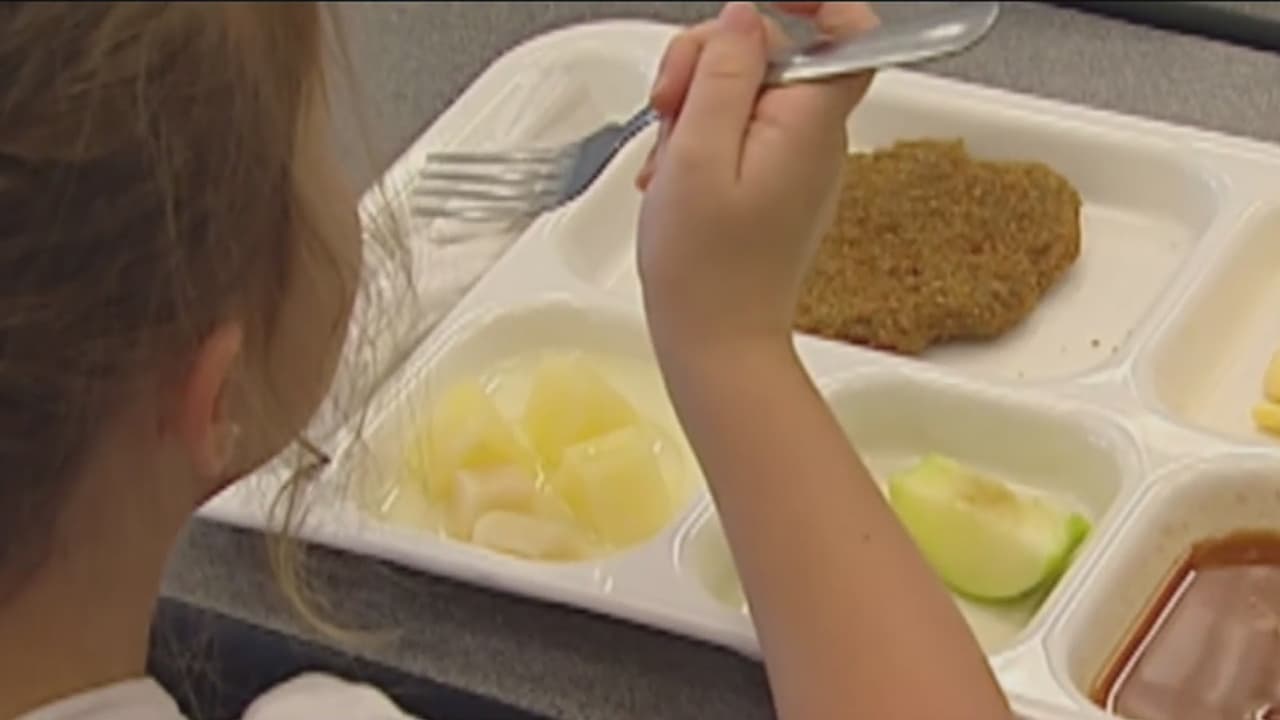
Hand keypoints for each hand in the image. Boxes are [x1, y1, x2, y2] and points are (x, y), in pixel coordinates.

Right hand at [636, 2, 876, 355]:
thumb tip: (743, 17)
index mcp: (808, 123)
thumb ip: (720, 74)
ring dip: (694, 107)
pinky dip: (698, 141)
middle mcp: (814, 137)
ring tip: (667, 161)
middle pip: (772, 53)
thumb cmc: (705, 270)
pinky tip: (673, 178)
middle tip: (667, 103)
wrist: (715, 344)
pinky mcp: (772, 182)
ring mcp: (794, 161)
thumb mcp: (696, 154)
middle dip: (709, 61)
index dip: (811, 4)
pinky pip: (737, 132)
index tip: (757, 5)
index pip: (849, 32)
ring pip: (745, 90)